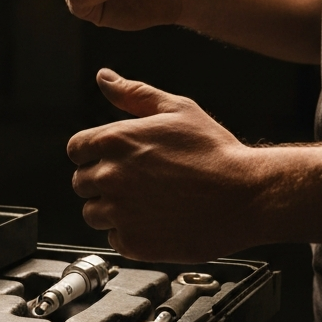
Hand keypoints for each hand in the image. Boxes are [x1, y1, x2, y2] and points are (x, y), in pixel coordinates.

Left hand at [68, 69, 266, 260]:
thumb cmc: (216, 152)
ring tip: (147, 203)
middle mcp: (111, 176)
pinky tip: (156, 221)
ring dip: (112, 209)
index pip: (76, 149)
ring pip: (93, 214)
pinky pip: (115, 240)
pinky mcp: (134, 242)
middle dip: (101, 181)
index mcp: (115, 140)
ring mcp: (120, 212)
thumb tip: (105, 78)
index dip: (93, 154)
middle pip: (81, 183)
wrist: (246, 195)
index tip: (112, 159)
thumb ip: (133, 93)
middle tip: (136, 182)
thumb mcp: (177, 109)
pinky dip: (130, 234)